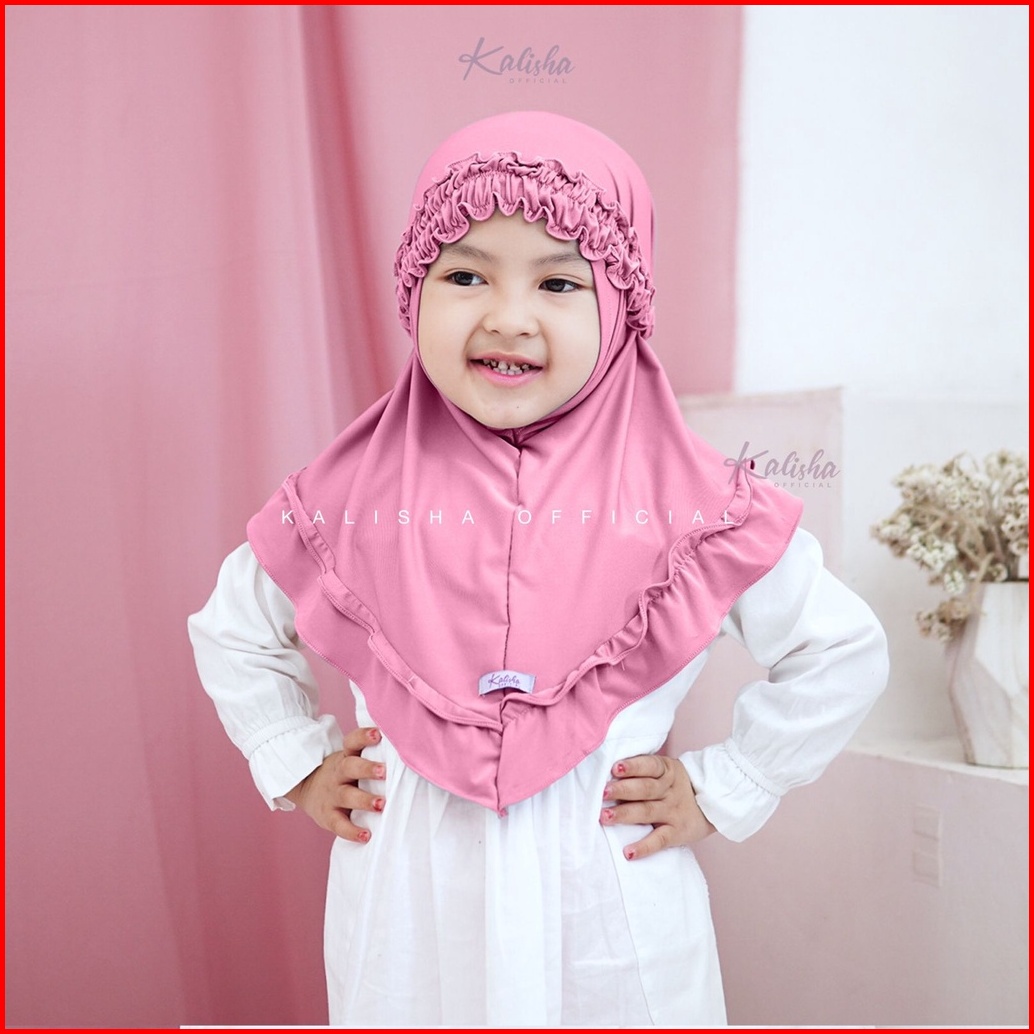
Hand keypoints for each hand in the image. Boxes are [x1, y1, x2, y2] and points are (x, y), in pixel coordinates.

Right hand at [285, 725, 385, 841]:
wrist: (308, 787)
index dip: (363, 736)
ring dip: (364, 800)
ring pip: (346, 796)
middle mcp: (339, 773)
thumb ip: (373, 754)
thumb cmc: (344, 772)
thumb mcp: (352, 758)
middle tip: (384, 771)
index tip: (378, 734)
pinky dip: (352, 831)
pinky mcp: (328, 815)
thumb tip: (408, 749)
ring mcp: (332, 795)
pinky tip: (366, 835)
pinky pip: (339, 824)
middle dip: (367, 769)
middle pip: (350, 767)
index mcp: (347, 756)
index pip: (352, 742)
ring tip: (381, 804)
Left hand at [600, 754, 715, 860]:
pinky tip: (628, 852)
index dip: (633, 766)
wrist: (712, 804)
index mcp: (666, 770)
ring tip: (605, 816)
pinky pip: (660, 840)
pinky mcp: (677, 832)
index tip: (615, 768)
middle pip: (645, 788)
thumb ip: (644, 770)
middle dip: (623, 790)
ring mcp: (673, 812)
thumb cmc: (676, 785)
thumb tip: (609, 773)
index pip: (650, 766)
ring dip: (625, 814)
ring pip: (647, 812)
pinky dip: (644, 847)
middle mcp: (669, 790)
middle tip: (603, 792)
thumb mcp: (667, 770)